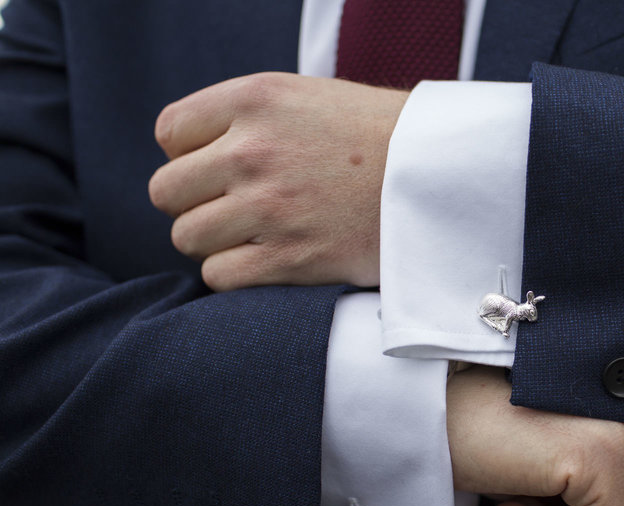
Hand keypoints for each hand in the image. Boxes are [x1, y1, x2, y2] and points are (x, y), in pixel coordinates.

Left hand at [149, 72, 408, 289]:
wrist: (442, 176)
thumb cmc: (379, 137)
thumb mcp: (308, 98)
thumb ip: (248, 117)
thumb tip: (194, 154)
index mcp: (255, 100)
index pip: (170, 133)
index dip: (188, 155)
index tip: (219, 168)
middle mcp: (253, 151)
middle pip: (167, 191)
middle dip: (194, 202)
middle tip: (233, 207)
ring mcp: (269, 207)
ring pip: (188, 237)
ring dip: (213, 241)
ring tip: (252, 235)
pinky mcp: (290, 258)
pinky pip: (219, 275)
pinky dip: (235, 274)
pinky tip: (266, 260)